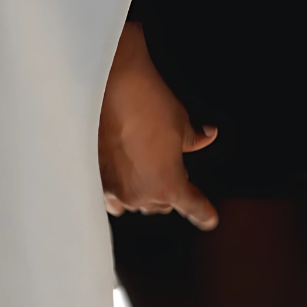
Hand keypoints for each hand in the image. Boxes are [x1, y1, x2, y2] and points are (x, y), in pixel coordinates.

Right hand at [98, 21, 218, 227]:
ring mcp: (116, 191)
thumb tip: (208, 136)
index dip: (204, 213)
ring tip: (143, 163)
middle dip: (168, 189)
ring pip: (137, 202)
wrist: (113, 86)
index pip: (193, 206)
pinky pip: (114, 198)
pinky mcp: (96, 181)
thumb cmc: (150, 103)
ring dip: (143, 189)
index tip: (210, 220)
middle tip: (167, 163)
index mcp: (169, 185)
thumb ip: (196, 139)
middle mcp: (142, 195)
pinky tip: (123, 174)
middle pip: (162, 204)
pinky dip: (121, 190)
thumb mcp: (182, 123)